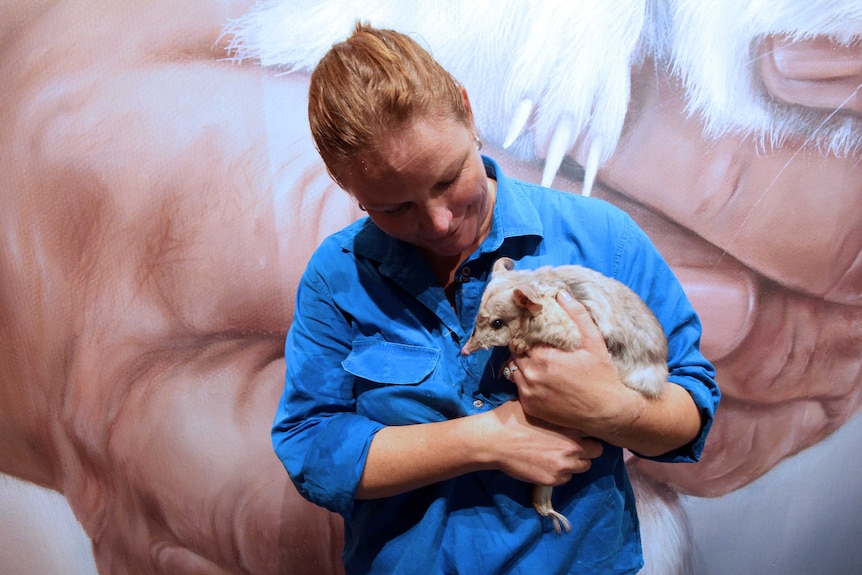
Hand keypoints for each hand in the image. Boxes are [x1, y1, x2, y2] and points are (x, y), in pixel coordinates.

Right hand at [478, 401, 602, 485]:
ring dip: (575, 462)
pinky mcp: (553, 479)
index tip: (582, 431)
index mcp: (570, 425)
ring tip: (559, 455)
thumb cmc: (513, 418)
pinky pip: (566, 478)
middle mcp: (573, 446)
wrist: (495, 441)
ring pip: (583, 467)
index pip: (595, 430)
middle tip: (574, 445)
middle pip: (597, 451)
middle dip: (588, 448)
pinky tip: (546, 464)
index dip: (589, 431)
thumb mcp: (538, 406)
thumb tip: (564, 402)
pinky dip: (560, 472)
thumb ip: (556, 410)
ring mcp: (564, 465)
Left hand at [507, 292, 641, 432]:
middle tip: (534, 345)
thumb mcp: (594, 342)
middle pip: (515, 352)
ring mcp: (528, 393)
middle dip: (522, 347)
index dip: (525, 332)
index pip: (521, 336)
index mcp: (543, 356)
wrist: (606, 412)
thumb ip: (577, 315)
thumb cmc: (601, 375)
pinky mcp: (530, 407)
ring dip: (522, 364)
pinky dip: (525, 382)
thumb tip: (561, 293)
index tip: (532, 330)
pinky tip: (540, 379)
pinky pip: (518, 388)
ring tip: (536, 361)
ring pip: (514, 370)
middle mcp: (531, 375)